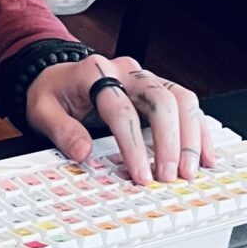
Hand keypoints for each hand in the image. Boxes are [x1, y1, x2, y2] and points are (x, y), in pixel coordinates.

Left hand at [23, 53, 209, 186]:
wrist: (59, 76)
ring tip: (189, 170)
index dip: (132, 144)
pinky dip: (199, 130)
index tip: (140, 174)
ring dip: (190, 136)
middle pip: (160, 99)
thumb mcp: (42, 110)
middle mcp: (127, 71)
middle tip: (168, 175)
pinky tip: (204, 155)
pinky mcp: (159, 89)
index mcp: (96, 73)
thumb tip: (83, 151)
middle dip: (169, 141)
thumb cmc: (54, 93)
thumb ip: (61, 130)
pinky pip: (187, 105)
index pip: (121, 109)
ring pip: (181, 99)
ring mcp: (146, 78)